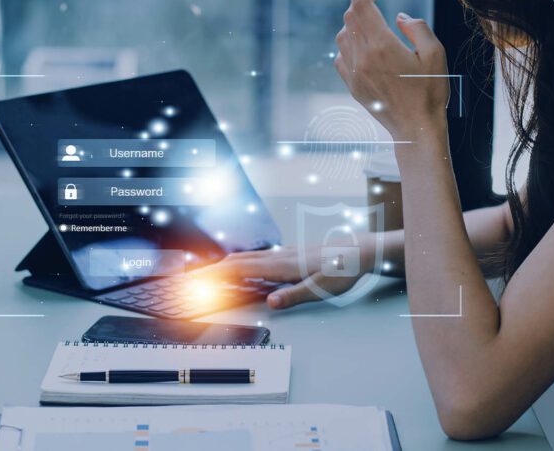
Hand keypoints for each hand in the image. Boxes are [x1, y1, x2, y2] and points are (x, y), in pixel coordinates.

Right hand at [206, 243, 373, 309]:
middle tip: (194, 279)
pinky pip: (259, 257)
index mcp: (282, 265)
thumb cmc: (343, 269)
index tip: (197, 279)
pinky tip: (244, 269)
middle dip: (214, 268)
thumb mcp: (321, 288)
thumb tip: (270, 302)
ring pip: (248, 256)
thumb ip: (294, 295)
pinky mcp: (290, 254)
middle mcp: (280, 256)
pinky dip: (243, 263)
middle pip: (239, 259)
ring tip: (211, 275)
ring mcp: (284, 253)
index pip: (241, 268)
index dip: (216, 273)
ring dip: (227, 264)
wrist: (360, 250)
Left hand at [334, 0, 449, 139]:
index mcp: (382, 45)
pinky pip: (341, 56)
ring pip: (343, 35)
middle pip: (352, 16)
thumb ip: (418, 28)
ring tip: (372, 21)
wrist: (416, 130)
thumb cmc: (430, 92)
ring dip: (354, 22)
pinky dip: (349, 45)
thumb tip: (398, 17)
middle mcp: (362, 57)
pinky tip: (363, 48)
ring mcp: (354, 72)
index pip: (361, 5)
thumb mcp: (435, 54)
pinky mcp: (352, 86)